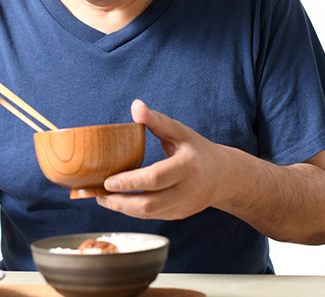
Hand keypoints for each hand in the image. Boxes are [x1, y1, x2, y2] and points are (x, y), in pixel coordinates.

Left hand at [96, 99, 232, 219]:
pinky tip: (121, 203)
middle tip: (100, 193)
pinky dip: (134, 212)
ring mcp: (183, 206)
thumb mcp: (180, 131)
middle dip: (121, 202)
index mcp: (187, 166)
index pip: (155, 178)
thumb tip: (136, 106)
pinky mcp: (179, 215)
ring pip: (149, 214)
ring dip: (124, 209)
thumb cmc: (198, 150)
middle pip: (150, 203)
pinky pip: (153, 217)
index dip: (130, 181)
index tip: (109, 180)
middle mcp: (187, 190)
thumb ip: (156, 120)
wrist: (225, 176)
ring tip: (104, 198)